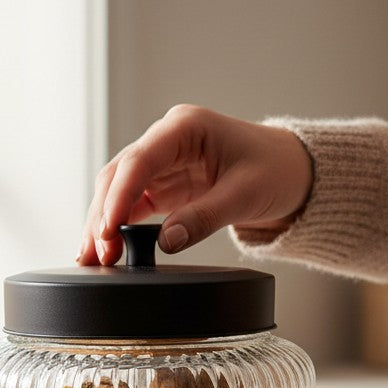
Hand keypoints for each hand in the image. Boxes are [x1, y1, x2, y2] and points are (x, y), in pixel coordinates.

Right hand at [77, 104, 311, 264]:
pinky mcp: (165, 185)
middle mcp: (166, 140)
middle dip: (103, 215)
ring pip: (119, 191)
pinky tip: (108, 250)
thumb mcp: (246, 194)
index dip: (118, 196)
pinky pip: (132, 205)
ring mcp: (163, 163)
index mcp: (185, 127)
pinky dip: (118, 227)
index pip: (139, 160)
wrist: (293, 172)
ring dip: (104, 224)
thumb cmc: (276, 170)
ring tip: (93, 259)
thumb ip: (205, 217)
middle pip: (120, 176)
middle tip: (98, 254)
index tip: (107, 229)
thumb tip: (166, 242)